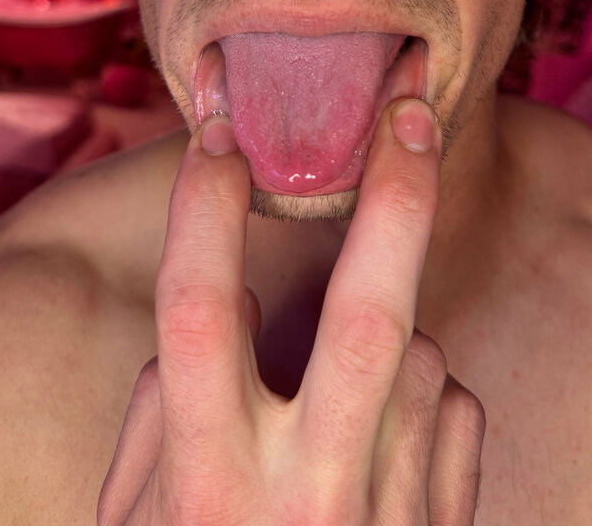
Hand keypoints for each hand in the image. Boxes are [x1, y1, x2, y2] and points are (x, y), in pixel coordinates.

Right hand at [98, 97, 484, 524]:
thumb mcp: (138, 519)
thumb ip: (162, 414)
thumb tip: (235, 306)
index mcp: (210, 486)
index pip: (200, 311)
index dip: (207, 207)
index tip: (220, 132)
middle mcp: (307, 498)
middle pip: (366, 316)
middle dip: (394, 196)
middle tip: (413, 107)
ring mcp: (390, 518)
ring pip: (419, 353)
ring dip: (388, 337)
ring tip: (342, 404)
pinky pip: (453, 407)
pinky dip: (421, 396)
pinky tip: (384, 453)